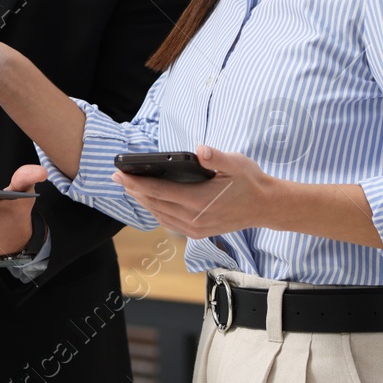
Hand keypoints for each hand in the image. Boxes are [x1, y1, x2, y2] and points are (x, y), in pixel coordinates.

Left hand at [113, 146, 273, 238]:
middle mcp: (194, 219)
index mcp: (200, 201)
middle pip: (155, 203)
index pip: (160, 191)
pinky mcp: (198, 232)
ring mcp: (195, 228)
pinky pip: (169, 222)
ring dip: (143, 201)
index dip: (137, 182)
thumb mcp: (236, 163)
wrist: (266, 207)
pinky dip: (156, 211)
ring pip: (160, 215)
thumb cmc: (250, 181)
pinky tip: (149, 201)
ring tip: (129, 187)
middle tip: (116, 177)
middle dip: (134, 190)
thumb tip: (200, 150)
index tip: (120, 174)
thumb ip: (216, 157)